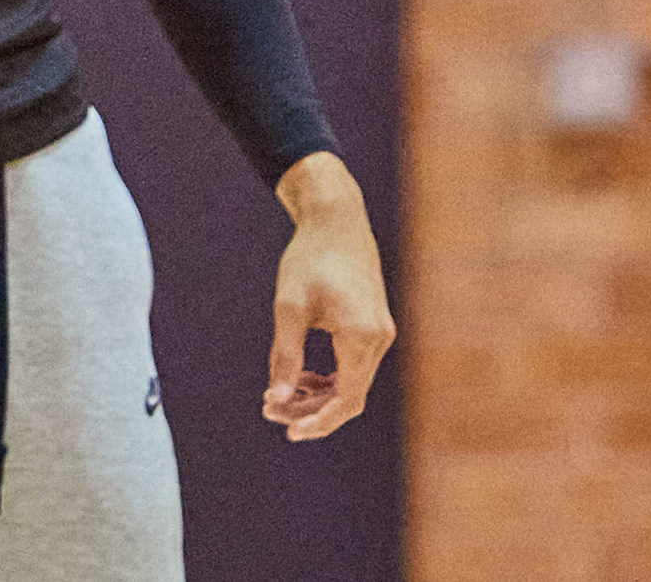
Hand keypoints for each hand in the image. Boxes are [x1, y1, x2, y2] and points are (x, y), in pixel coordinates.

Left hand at [262, 151, 394, 441]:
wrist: (335, 219)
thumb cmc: (308, 258)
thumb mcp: (289, 307)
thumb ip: (286, 356)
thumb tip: (277, 398)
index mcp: (361, 335)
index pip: (346, 400)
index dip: (317, 421)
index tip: (287, 430)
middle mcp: (379, 338)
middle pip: (350, 396)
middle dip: (311, 410)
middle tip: (270, 410)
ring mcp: (380, 333)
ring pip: (353, 383)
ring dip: (319, 395)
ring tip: (279, 396)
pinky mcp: (374, 327)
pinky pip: (355, 366)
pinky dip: (331, 378)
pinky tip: (303, 377)